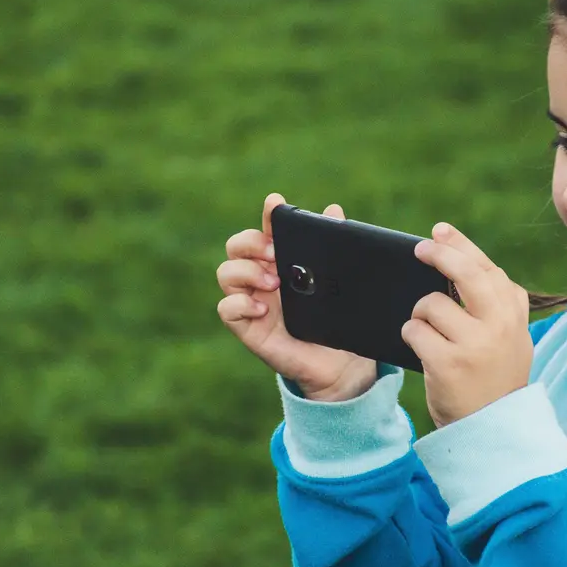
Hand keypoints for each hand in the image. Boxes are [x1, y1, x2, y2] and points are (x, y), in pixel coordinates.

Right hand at [217, 194, 378, 401]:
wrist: (341, 363)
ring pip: (225, 273)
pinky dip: (240, 304)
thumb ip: (332, 249)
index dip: (268, 216)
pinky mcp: (248, 328)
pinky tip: (263, 309)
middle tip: (274, 252)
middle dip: (250, 242)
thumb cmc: (335, 320)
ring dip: (246, 272)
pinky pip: (226, 309)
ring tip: (273, 283)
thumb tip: (333, 211)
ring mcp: (251, 302)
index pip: (266, 231)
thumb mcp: (338, 282)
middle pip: (235, 246)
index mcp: (281, 262)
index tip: (275, 204)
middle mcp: (261, 278)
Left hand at [403, 223, 532, 426]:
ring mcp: (474, 344)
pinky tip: (421, 348)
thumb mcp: (512, 338)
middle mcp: (498, 325)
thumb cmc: (495, 378)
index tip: (440, 231)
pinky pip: (414, 331)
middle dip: (438, 254)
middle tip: (420, 249)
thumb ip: (498, 303)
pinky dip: (411, 335)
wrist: (493, 428)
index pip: (486, 268)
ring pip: (430, 304)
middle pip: (464, 273)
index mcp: (513, 314)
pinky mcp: (447, 363)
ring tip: (430, 334)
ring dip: (420, 315)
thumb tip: (462, 258)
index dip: (461, 246)